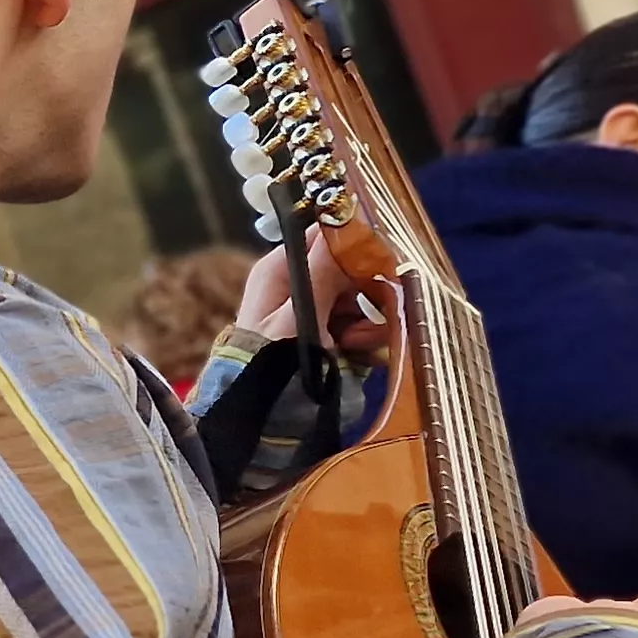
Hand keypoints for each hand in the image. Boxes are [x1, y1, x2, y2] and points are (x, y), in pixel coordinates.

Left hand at [237, 232, 397, 355]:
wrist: (261, 415)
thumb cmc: (269, 365)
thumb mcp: (299, 318)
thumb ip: (323, 273)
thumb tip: (341, 223)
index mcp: (280, 270)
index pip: (325, 236)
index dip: (356, 246)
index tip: (377, 266)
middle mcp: (297, 284)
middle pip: (351, 268)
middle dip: (366, 293)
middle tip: (360, 319)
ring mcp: (315, 309)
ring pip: (362, 298)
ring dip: (367, 322)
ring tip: (352, 345)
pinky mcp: (328, 333)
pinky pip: (361, 324)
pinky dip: (365, 339)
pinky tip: (356, 354)